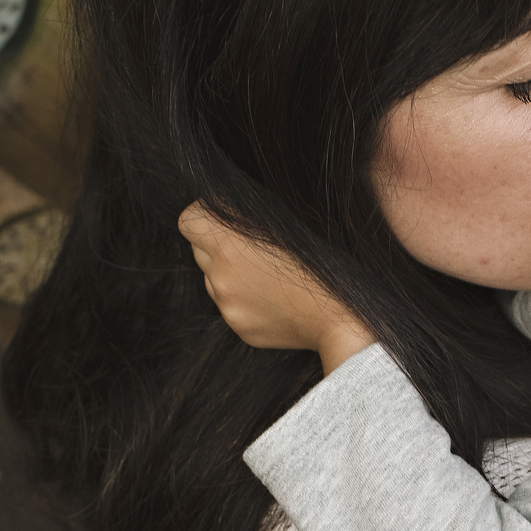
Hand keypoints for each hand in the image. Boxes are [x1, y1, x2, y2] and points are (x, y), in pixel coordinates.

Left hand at [178, 202, 375, 371]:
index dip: (205, 214)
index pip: (188, 220)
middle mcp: (219, 276)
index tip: (226, 216)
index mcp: (228, 244)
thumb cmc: (323, 261)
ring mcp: (228, 306)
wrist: (341, 317)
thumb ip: (248, 212)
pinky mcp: (240, 327)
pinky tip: (276, 297)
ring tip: (270, 274)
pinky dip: (246, 299)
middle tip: (254, 245)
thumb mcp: (288, 222)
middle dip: (219, 244)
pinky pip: (232, 305)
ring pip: (213, 280)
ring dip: (231, 273)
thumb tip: (225, 202)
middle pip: (199, 250)